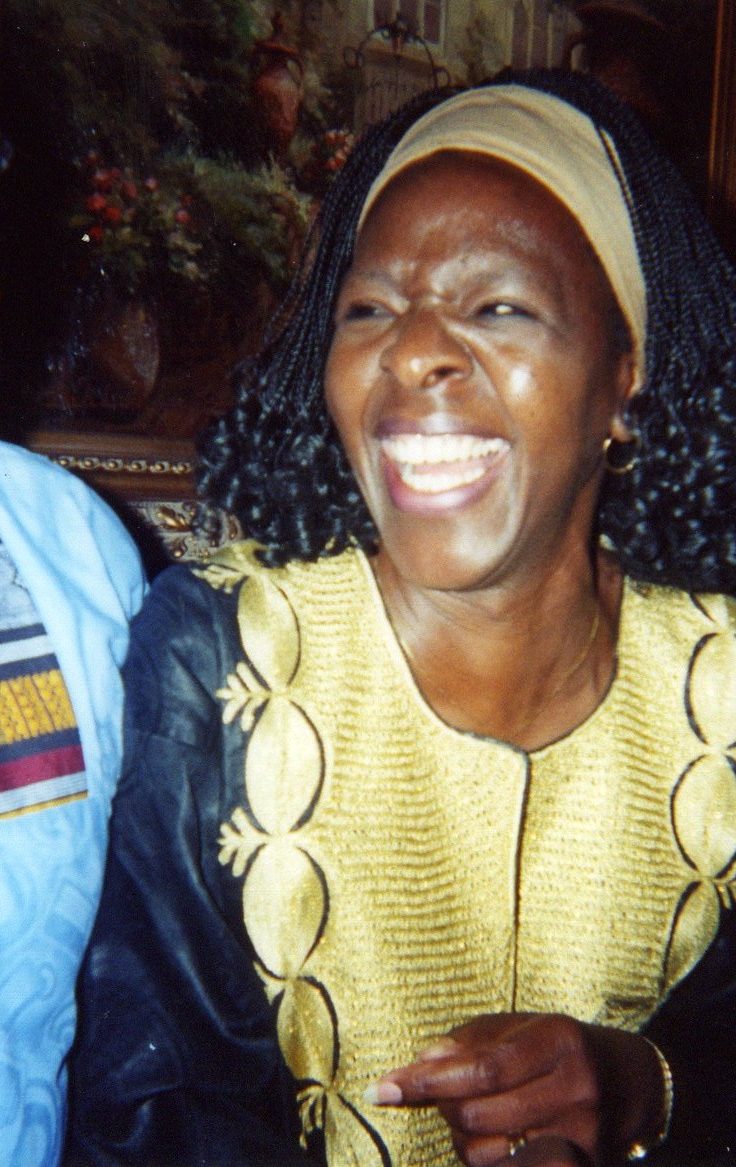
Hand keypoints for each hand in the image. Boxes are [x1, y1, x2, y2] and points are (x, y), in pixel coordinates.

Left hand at [365, 1013, 665, 1165]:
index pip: (481, 1068)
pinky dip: (485, 1157)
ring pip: (487, 1152)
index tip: (384, 1088)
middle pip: (477, 1114)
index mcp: (558, 1039)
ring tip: (474, 1111)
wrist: (632, 1085)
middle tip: (443, 1092)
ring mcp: (581, 1135)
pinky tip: (493, 1136)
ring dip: (461, 1134)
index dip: (428, 1081)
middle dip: (444, 1105)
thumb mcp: (520, 1026)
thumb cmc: (561, 1047)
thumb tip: (421, 1063)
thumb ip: (469, 1041)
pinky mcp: (582, 1166)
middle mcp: (575, 1088)